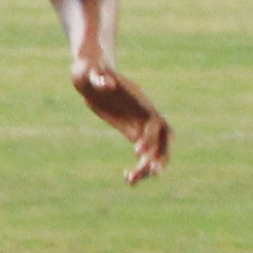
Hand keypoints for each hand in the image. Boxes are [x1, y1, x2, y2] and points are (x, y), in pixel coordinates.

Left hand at [78, 62, 172, 181]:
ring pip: (154, 149)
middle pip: (162, 138)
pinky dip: (140, 166)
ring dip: (149, 166)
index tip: (137, 152)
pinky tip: (128, 179)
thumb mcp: (91, 73)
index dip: (150, 137)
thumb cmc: (90, 71)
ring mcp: (140, 123)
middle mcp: (144, 114)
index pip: (154, 122)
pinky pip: (142, 152)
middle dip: (161, 155)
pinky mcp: (132, 131)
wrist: (90, 74)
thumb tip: (107, 84)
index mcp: (139, 101)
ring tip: (133, 180)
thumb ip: (99, 78)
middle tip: (152, 173)